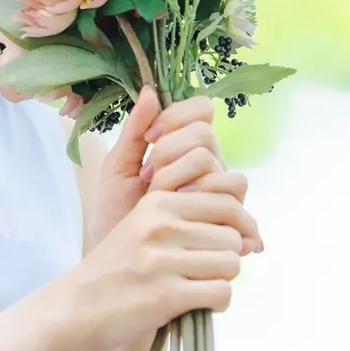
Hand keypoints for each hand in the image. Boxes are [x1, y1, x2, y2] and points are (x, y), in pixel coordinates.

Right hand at [57, 188, 254, 350]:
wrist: (75, 307)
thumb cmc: (115, 269)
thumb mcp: (143, 226)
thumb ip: (188, 221)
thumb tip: (249, 235)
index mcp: (159, 201)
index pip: (226, 201)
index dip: (238, 226)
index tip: (231, 244)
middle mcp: (162, 225)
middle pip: (232, 236)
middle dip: (226, 258)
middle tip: (205, 273)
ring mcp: (164, 260)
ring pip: (231, 264)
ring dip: (221, 281)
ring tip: (199, 289)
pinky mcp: (167, 295)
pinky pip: (221, 293)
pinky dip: (217, 303)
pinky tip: (197, 305)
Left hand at [95, 88, 263, 255]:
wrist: (117, 259)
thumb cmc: (116, 214)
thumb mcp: (118, 168)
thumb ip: (134, 131)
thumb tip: (150, 91)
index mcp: (185, 147)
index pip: (202, 110)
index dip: (177, 116)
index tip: (149, 138)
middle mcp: (209, 166)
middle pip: (206, 137)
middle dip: (170, 154)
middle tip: (149, 180)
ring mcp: (219, 193)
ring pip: (218, 167)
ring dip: (185, 181)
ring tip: (164, 201)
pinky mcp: (226, 222)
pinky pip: (233, 202)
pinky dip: (212, 206)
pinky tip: (191, 216)